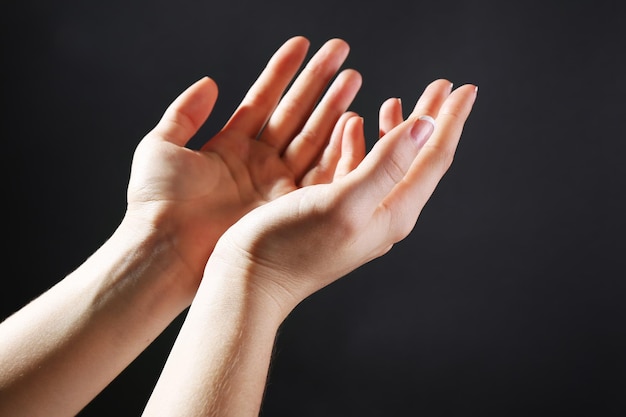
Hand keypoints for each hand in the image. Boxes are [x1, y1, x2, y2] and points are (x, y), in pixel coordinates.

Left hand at [125, 37, 361, 291]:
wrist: (166, 252)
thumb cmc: (157, 204)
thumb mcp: (161, 147)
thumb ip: (185, 112)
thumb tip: (209, 82)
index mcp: (230, 146)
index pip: (262, 98)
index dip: (282, 70)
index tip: (303, 44)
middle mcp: (257, 163)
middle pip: (294, 114)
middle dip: (318, 82)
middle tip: (341, 51)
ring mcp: (275, 184)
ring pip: (311, 137)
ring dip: (333, 107)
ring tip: (353, 76)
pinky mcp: (288, 204)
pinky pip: (318, 171)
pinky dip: (335, 147)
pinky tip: (351, 121)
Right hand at [209, 80, 477, 314]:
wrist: (251, 281)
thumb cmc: (291, 247)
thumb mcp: (343, 202)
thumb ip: (386, 164)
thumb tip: (426, 127)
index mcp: (392, 211)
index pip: (434, 159)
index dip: (451, 120)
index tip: (466, 88)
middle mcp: (381, 212)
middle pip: (417, 157)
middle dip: (431, 118)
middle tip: (442, 85)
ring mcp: (357, 212)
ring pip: (386, 161)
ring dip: (395, 128)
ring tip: (397, 99)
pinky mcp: (332, 209)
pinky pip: (356, 169)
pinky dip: (358, 143)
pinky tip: (352, 127)